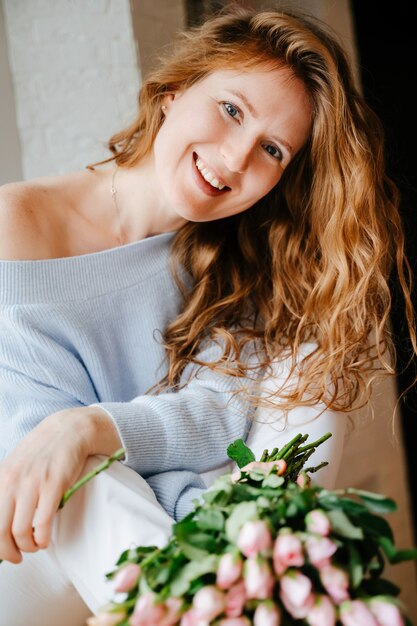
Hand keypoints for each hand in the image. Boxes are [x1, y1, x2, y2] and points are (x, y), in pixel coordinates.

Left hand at [0, 406, 120, 562]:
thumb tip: (1, 520)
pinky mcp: (53, 485)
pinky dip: (43, 539)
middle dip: (8, 552)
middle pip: (0, 531)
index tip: (2, 550)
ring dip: (28, 547)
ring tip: (35, 545)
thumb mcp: (14, 466)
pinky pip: (42, 523)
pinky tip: (45, 539)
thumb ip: (4, 489)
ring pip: (21, 531)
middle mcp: (11, 481)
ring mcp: (32, 483)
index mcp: (0, 478)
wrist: (69, 430)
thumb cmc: (43, 450)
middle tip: (16, 556)